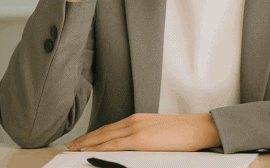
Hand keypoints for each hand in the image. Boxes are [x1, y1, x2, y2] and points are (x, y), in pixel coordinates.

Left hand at [65, 112, 220, 151]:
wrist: (199, 127)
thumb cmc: (184, 132)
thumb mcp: (159, 132)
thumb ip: (143, 137)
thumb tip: (131, 147)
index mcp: (139, 119)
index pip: (110, 128)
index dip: (93, 134)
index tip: (81, 140)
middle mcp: (135, 121)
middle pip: (103, 131)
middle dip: (84, 139)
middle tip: (69, 145)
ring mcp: (137, 129)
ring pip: (104, 136)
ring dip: (87, 142)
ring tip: (73, 148)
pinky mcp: (141, 139)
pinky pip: (114, 144)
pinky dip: (98, 147)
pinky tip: (89, 150)